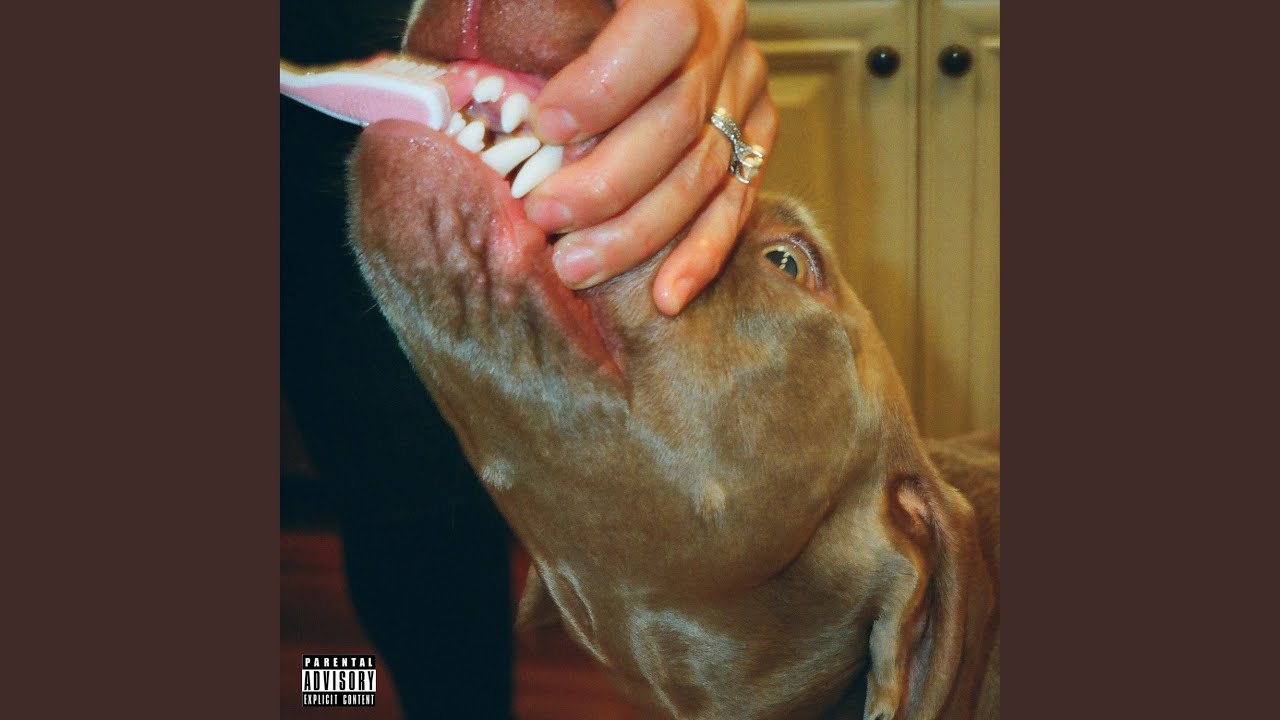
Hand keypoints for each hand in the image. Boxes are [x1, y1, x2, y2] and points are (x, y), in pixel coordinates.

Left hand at [523, 0, 776, 314]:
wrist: (644, 4)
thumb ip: (514, 18)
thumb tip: (451, 84)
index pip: (664, 29)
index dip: (607, 86)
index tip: (546, 127)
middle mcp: (726, 28)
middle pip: (681, 118)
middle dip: (609, 181)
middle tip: (545, 217)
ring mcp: (745, 83)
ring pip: (707, 170)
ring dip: (640, 231)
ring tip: (577, 265)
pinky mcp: (755, 127)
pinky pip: (737, 198)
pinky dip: (701, 253)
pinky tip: (666, 296)